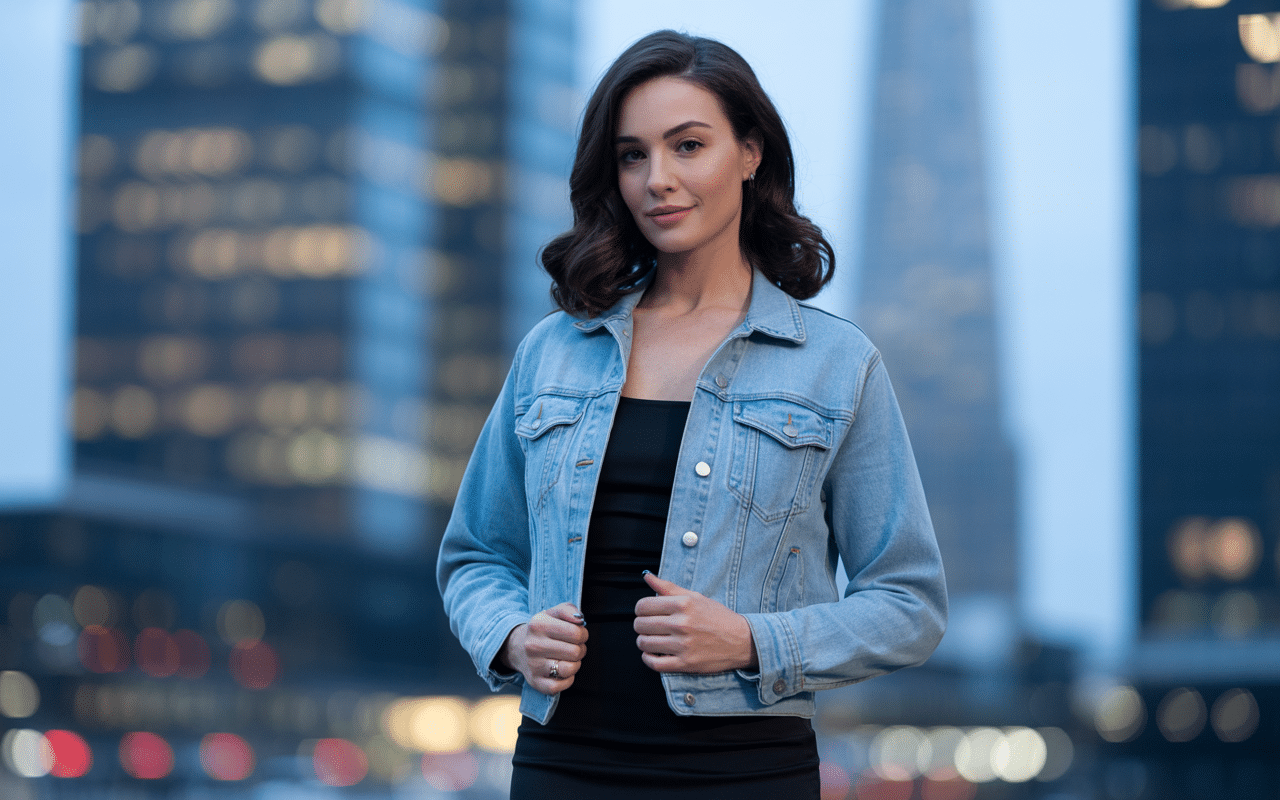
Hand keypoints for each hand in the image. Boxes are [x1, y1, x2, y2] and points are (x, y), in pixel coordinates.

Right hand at [498, 603, 587, 694]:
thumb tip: (580, 620)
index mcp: (538, 624)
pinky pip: (560, 686)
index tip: (578, 634)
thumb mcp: (553, 613)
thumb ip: (569, 610)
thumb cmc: (542, 630)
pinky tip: (562, 671)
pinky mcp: (535, 682)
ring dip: (575, 664)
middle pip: (575, 652)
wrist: (518, 647)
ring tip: (569, 658)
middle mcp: (533, 645)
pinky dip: (567, 679)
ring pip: (569, 669)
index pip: (576, 633)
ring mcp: (533, 665)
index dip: (583, 634)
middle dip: (580, 649)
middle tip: (574, 647)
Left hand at [633, 572, 757, 672]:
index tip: (645, 613)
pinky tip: (653, 654)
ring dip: (643, 642)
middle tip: (648, 626)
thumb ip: (668, 587)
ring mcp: (683, 645)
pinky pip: (654, 663)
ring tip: (651, 640)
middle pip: (641, 625)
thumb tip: (647, 576)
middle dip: (640, 625)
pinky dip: (648, 659)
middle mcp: (681, 624)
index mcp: (682, 604)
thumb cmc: (718, 617)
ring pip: (644, 644)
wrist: (741, 640)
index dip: (640, 609)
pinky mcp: (685, 664)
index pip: (643, 605)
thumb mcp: (695, 597)